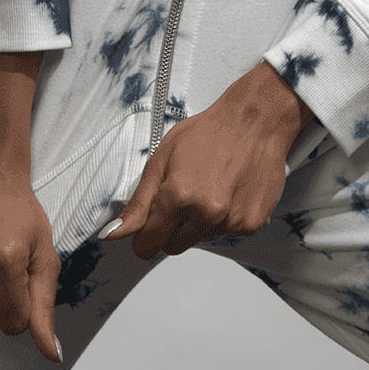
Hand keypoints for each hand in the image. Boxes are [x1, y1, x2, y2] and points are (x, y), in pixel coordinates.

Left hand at [104, 62, 314, 259]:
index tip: (148, 227)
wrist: (255, 121)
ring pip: (201, 239)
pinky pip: (227, 233)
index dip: (144, 237)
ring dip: (199, 222)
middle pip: (174, 247)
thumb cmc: (209, 133)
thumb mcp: (162, 159)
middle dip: (171, 229)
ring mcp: (232, 221)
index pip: (149, 244)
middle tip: (182, 197)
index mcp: (179, 197)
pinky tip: (229, 191)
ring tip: (210, 187)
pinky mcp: (252, 223)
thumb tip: (113, 234)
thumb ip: (139, 203)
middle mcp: (206, 214)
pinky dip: (224, 219)